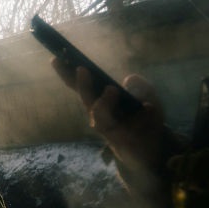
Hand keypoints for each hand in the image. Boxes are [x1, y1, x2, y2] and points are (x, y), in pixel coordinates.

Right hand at [52, 60, 166, 169]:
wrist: (153, 149)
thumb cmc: (144, 120)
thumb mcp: (148, 96)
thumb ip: (140, 86)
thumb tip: (129, 79)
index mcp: (100, 99)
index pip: (80, 85)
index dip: (67, 73)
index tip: (55, 59)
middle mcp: (99, 113)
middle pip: (85, 98)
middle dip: (82, 84)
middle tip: (81, 69)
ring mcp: (108, 128)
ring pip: (98, 115)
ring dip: (103, 102)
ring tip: (112, 89)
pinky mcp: (120, 141)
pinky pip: (124, 130)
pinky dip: (139, 116)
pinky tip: (150, 106)